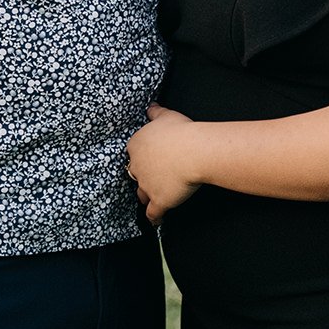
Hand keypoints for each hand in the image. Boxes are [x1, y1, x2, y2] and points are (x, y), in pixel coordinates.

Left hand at [126, 104, 202, 224]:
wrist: (194, 151)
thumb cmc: (182, 132)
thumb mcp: (167, 116)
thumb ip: (156, 112)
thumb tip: (151, 107)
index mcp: (136, 145)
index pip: (133, 154)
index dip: (142, 157)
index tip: (150, 159)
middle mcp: (137, 166)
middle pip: (135, 175)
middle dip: (144, 176)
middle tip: (156, 176)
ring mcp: (147, 185)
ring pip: (142, 194)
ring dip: (147, 195)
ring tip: (153, 197)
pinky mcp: (159, 200)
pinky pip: (152, 213)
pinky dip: (154, 218)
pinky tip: (156, 221)